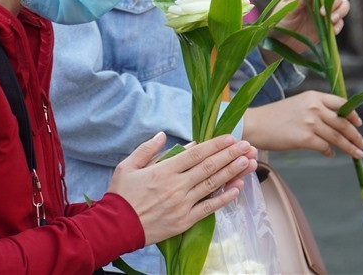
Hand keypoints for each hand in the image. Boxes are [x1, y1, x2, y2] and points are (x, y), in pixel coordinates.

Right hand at [107, 132, 257, 245]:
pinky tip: (237, 189)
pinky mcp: (184, 221)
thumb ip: (147, 149)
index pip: (195, 154)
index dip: (215, 144)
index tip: (230, 137)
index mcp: (164, 170)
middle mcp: (176, 186)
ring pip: (212, 185)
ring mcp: (182, 204)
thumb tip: (164, 135)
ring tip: (247, 162)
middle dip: (230, 154)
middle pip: (209, 167)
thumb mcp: (127, 166)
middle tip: (247, 146)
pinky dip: (224, 199)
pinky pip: (208, 208)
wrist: (115, 228)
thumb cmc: (120, 196)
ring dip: (231, 172)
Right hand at [242, 90, 362, 158]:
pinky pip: (325, 147)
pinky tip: (330, 154)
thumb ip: (316, 110)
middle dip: (355, 135)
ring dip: (350, 147)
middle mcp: (314, 107)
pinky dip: (329, 151)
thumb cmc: (274, 116)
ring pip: (337, 137)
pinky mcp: (305, 139)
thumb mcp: (298, 104)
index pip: (341, 103)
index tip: (359, 124)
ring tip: (357, 154)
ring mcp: (311, 123)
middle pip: (343, 122)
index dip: (353, 114)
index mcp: (313, 96)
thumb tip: (333, 123)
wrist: (256, 124)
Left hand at [275, 0, 350, 52]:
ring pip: (343, 6)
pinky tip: (332, 31)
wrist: (280, 42)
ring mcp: (324, 14)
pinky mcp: (327, 26)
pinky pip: (339, 23)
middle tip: (324, 12)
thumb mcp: (285, 10)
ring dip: (341, 11)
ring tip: (331, 20)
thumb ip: (297, 0)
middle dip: (336, 1)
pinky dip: (339, 25)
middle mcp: (318, 1)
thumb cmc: (278, 22)